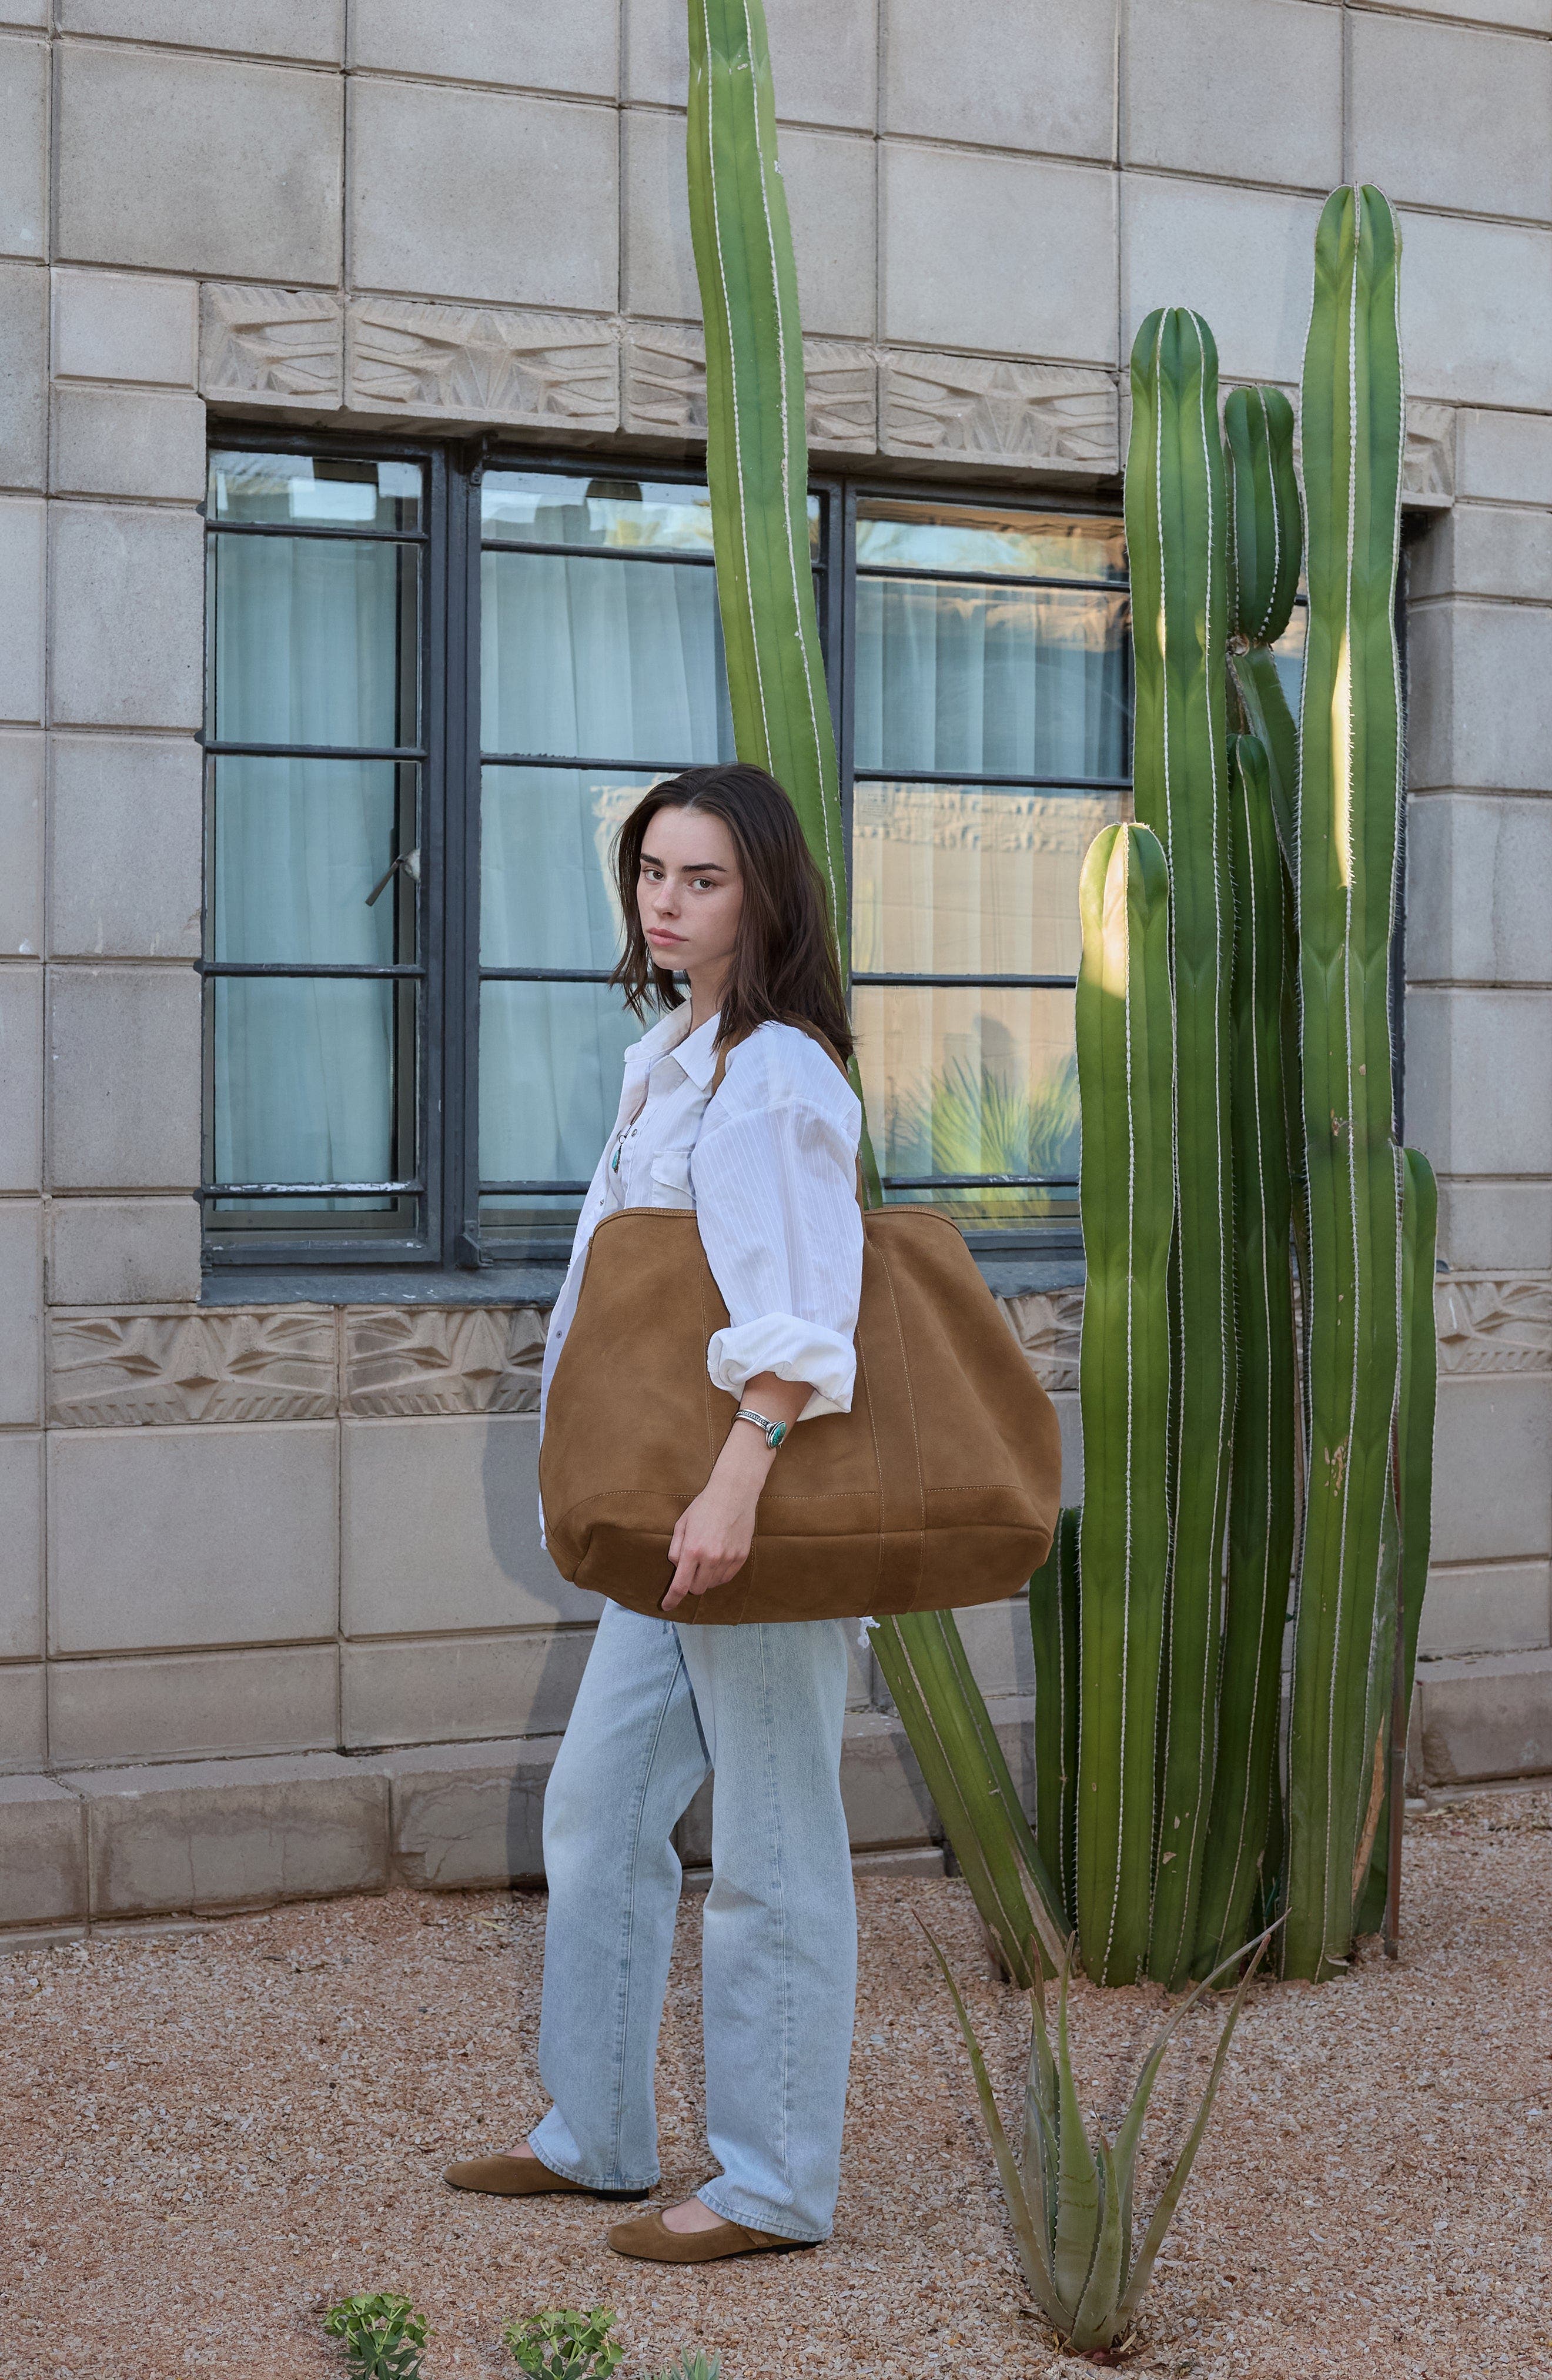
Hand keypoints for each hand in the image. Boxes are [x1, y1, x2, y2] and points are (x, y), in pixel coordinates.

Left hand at [662, 1426, 767, 1611]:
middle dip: (690, 1583)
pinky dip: (718, 1574)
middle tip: (691, 1567)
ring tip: (706, 1558)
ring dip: (705, 1578)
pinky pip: (726, 1577)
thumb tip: (678, 1569)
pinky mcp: (741, 1557)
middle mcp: (711, 1558)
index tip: (666, 1606)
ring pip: (712, 1585)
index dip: (672, 1599)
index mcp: (692, 1549)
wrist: (733, 1493)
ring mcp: (728, 1558)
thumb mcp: (681, 1525)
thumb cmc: (704, 1507)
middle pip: (697, 1589)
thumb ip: (676, 1550)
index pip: (680, 1585)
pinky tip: (717, 1558)